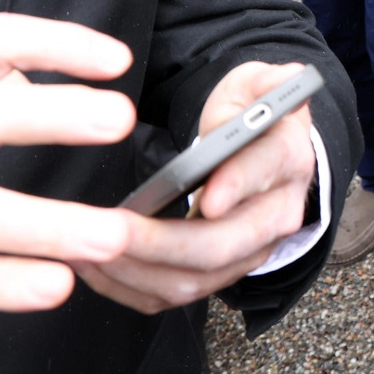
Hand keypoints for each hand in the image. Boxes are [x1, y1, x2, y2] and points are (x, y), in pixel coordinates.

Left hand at [74, 62, 317, 313]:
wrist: (264, 157)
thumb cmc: (251, 115)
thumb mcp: (257, 86)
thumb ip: (267, 81)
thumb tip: (287, 78)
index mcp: (288, 159)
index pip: (267, 171)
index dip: (237, 185)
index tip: (205, 197)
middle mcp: (276, 215)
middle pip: (224, 244)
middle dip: (162, 243)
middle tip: (110, 230)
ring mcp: (248, 253)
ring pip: (194, 279)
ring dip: (135, 270)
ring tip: (84, 247)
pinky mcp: (218, 276)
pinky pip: (170, 295)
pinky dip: (126, 286)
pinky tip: (91, 265)